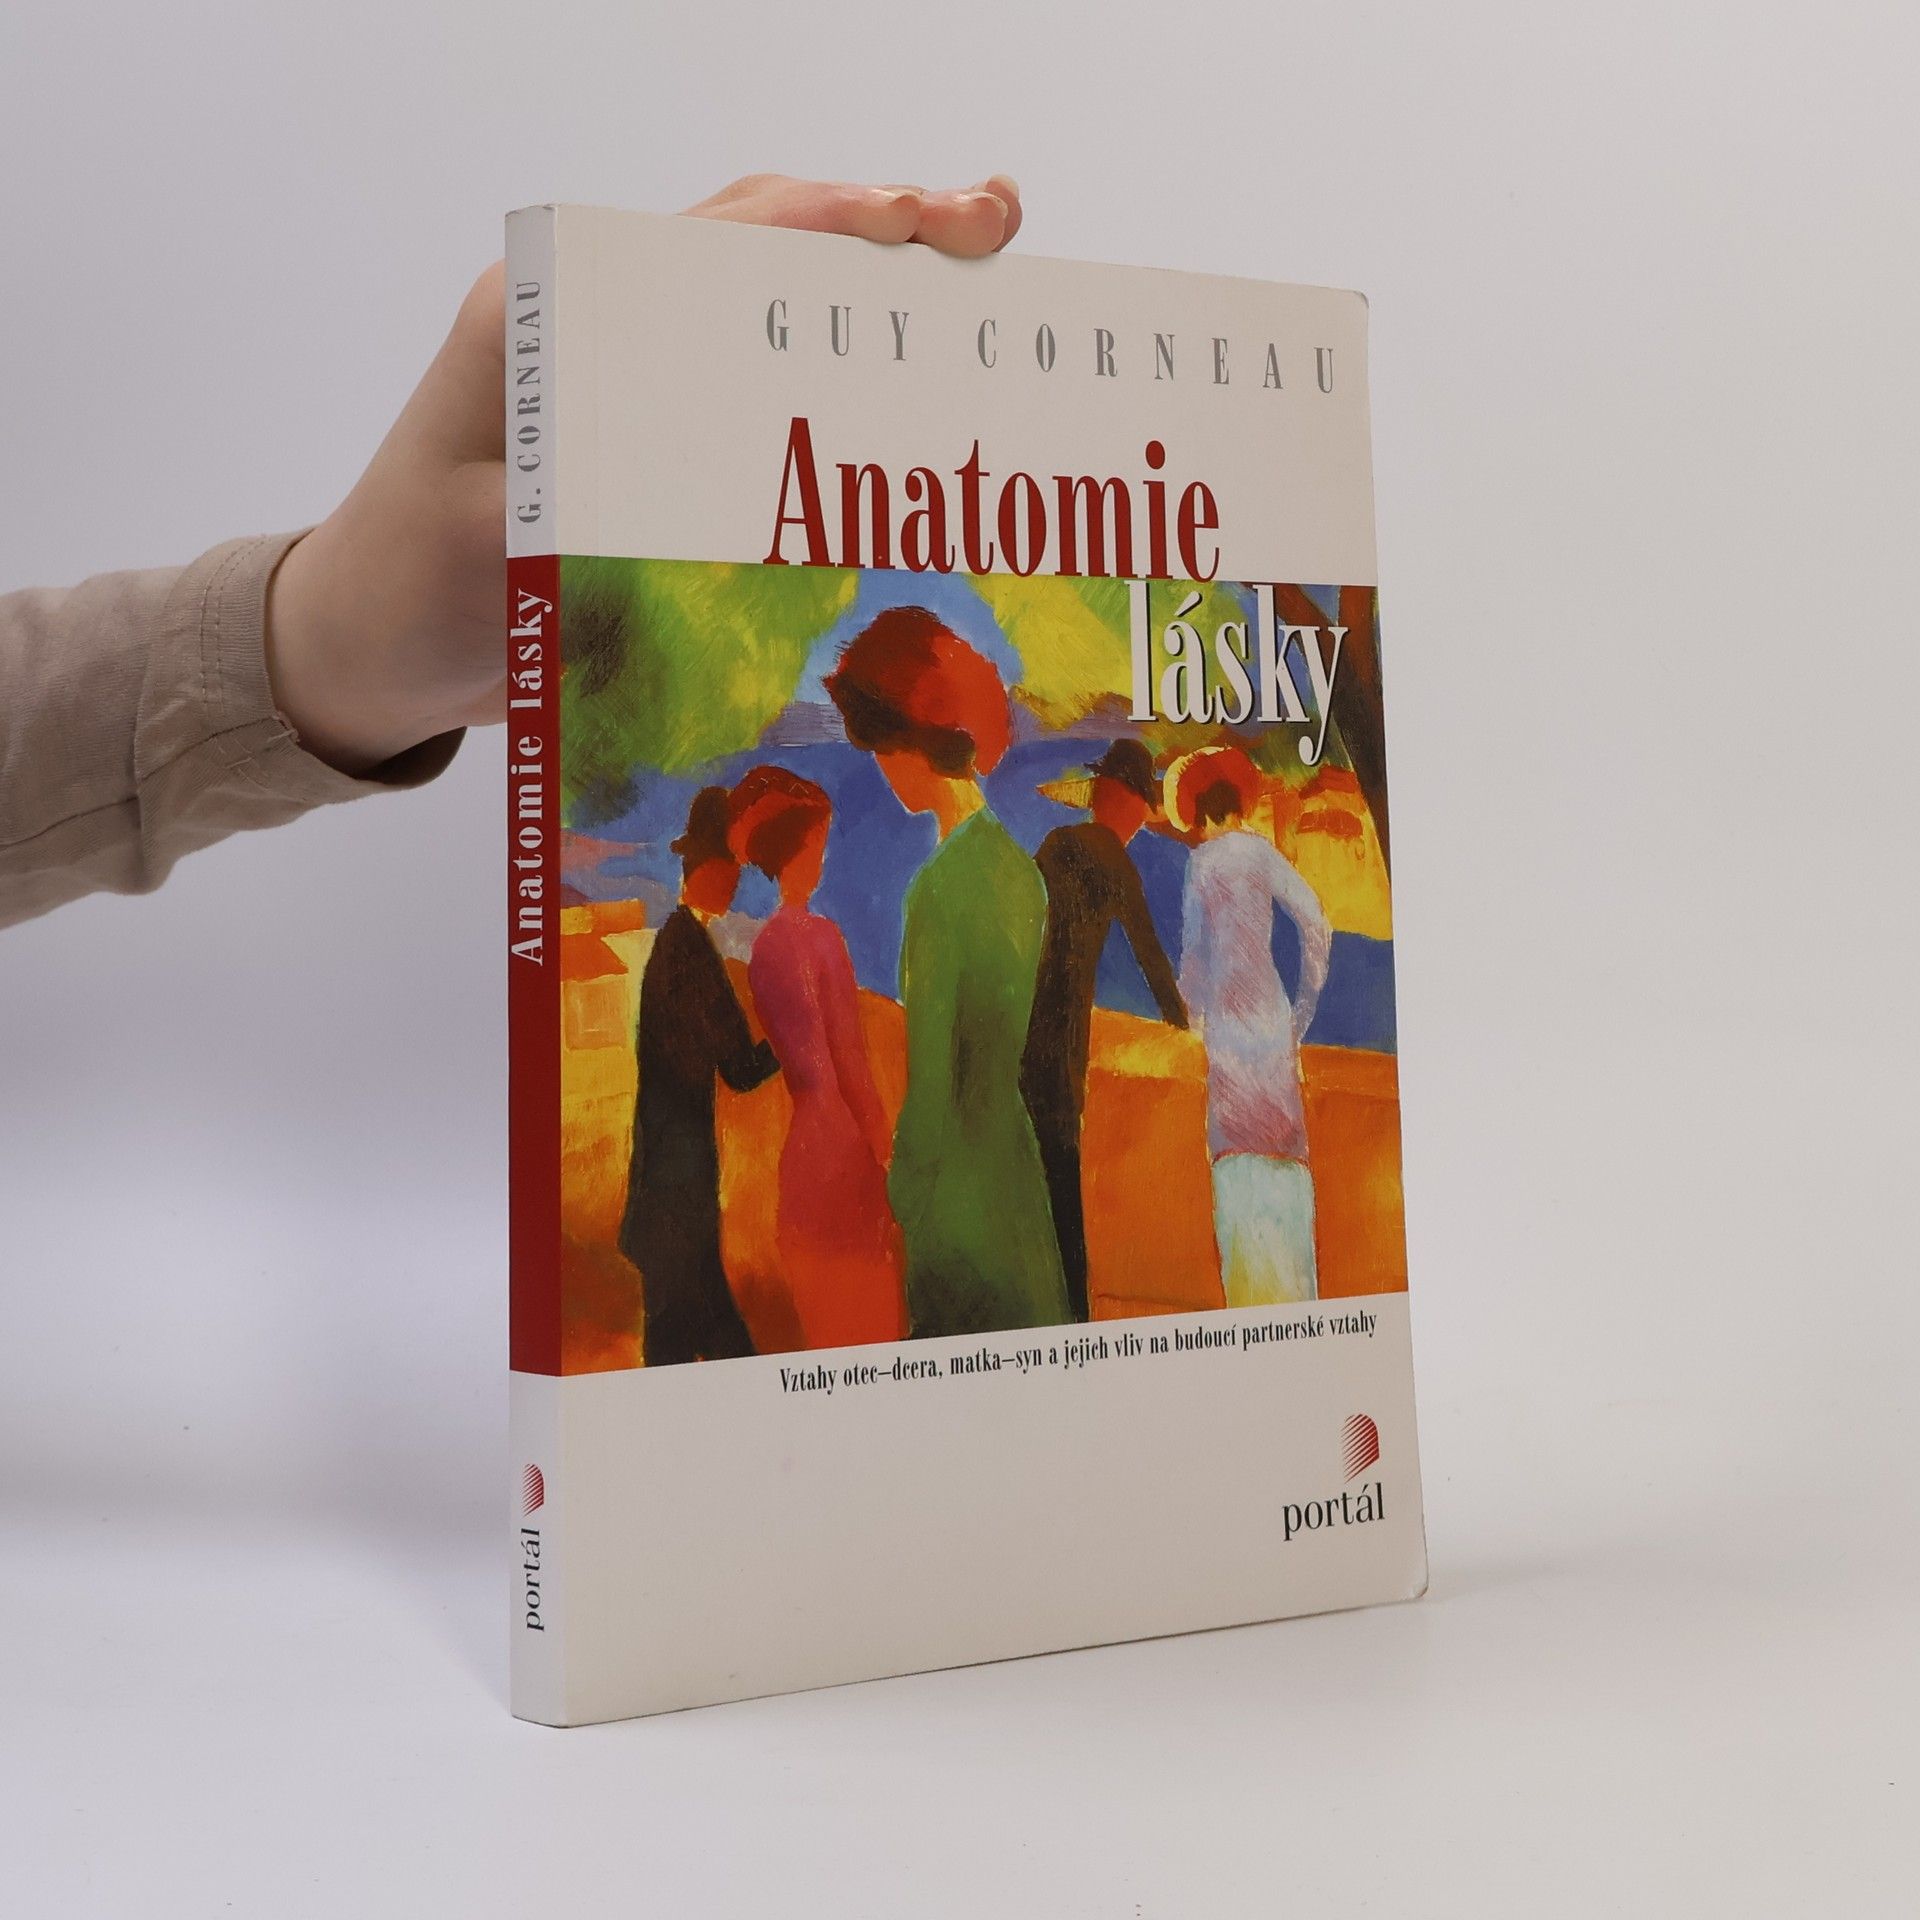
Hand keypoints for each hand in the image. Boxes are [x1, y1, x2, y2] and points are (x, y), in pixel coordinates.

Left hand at [266, 174, 1023, 773]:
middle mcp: (602, 329)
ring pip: (774, 314)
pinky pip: (762, 398)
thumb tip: (723, 479)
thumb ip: (587, 500)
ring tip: (989, 297)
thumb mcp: (492, 543)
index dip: (829, 220)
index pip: (712, 236)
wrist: (367, 650)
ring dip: (877, 303)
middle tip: (998, 231)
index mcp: (554, 317)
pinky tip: (912, 406)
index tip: (924, 226)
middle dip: (885, 231)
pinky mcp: (653, 449)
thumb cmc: (410, 591)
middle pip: (762, 249)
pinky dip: (842, 387)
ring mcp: (633, 386)